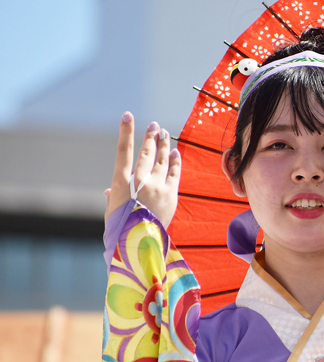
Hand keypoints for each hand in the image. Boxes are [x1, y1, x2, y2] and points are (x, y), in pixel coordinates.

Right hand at [104, 112, 180, 227]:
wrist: (141, 245)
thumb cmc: (121, 230)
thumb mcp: (112, 212)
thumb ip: (114, 198)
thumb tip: (110, 191)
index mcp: (122, 183)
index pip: (124, 151)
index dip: (127, 132)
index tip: (128, 116)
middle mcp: (141, 181)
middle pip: (148, 152)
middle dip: (152, 137)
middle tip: (155, 126)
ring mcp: (158, 186)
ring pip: (162, 160)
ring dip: (164, 145)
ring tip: (165, 134)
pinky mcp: (171, 194)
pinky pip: (174, 172)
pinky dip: (175, 161)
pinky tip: (175, 152)